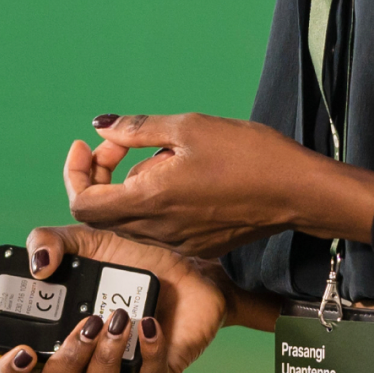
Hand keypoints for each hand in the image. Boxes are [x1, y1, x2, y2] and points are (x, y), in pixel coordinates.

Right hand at [0, 225, 243, 372]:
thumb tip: (37, 267)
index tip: (24, 349)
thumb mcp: (86, 239)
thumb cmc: (128, 257)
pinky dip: (148, 355)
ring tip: (119, 318)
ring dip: (103, 359)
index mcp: (52, 336)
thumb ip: (50, 241)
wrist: (186, 263)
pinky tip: (149, 324)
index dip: (10, 371)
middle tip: (86, 325)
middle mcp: (80, 364)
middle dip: (65, 363)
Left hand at [66, 112, 370, 256]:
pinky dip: (153, 200)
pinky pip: (157, 226)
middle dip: (101, 174)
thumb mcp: (189, 127)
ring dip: (130, 186)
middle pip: (102, 212)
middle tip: (123, 143)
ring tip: (165, 154)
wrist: (297, 191)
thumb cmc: (248, 154)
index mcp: (149, 200)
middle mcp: (157, 230)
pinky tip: (184, 174)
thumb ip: (137, 129)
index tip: (89, 145)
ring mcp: (177, 242)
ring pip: (130, 219)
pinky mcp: (196, 245)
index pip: (82, 203)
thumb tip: (101, 127)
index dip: (76, 173)